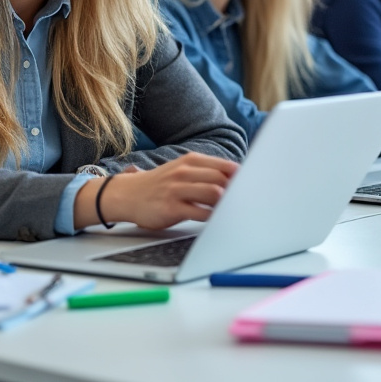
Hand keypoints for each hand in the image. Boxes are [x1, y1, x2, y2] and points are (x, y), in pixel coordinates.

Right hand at [75, 152, 239, 230]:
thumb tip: (238, 179)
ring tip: (232, 211)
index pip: (226, 167)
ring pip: (213, 193)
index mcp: (190, 161)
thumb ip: (206, 173)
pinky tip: (216, 220)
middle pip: (222, 179)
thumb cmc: (160, 184)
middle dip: (237, 191)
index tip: (252, 187)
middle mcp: (184, 172)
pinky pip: (200, 213)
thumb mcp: (182, 170)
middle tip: (247, 202)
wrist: (128, 194)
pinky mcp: (172, 208)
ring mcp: (177, 189)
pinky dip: (212, 217)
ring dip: (226, 203)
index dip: (242, 178)